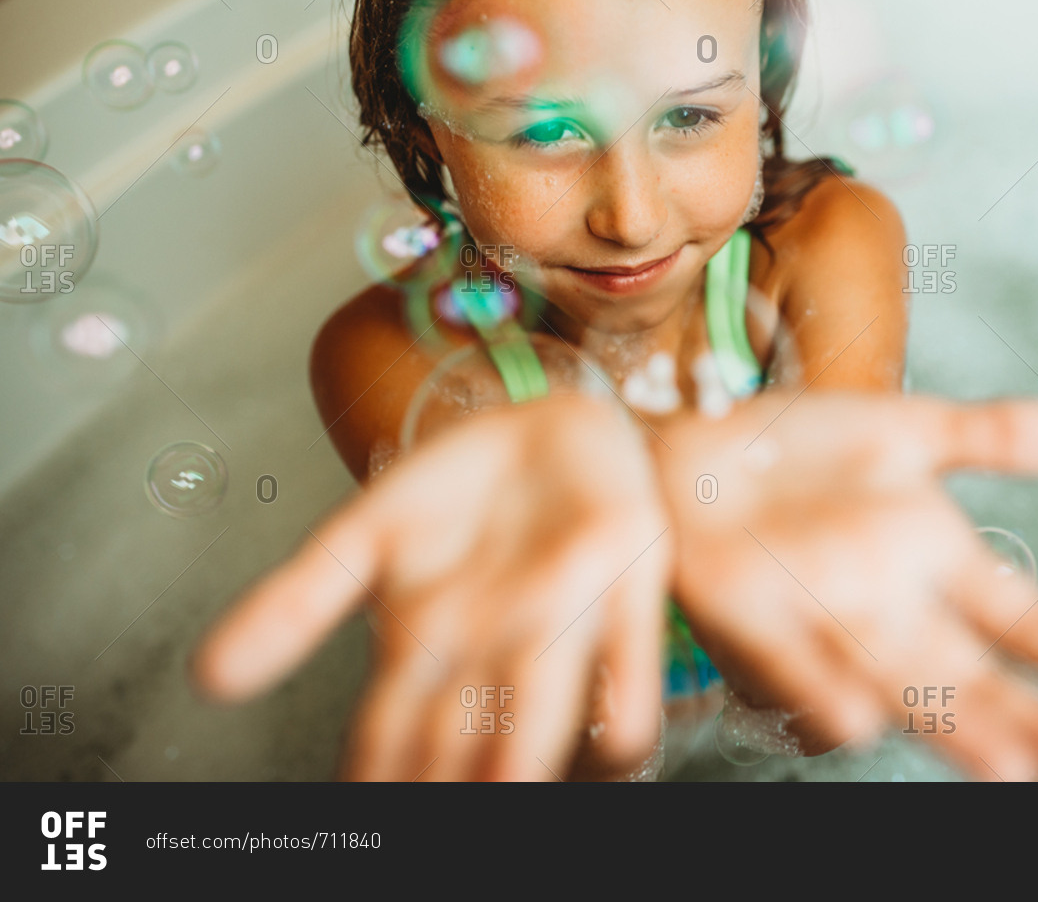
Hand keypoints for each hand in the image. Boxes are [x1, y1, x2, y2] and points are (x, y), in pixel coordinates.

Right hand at [194, 394, 670, 780]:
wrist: (547, 421)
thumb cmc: (459, 493)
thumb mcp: (363, 535)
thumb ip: (294, 603)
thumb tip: (207, 677)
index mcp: (426, 652)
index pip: (386, 744)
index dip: (373, 784)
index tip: (358, 811)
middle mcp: (493, 658)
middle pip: (465, 750)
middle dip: (451, 790)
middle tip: (433, 813)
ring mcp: (565, 627)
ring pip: (543, 723)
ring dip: (525, 762)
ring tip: (508, 787)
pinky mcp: (632, 587)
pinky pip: (633, 675)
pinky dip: (623, 712)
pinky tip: (614, 742)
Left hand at [650, 392, 1037, 780]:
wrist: (690, 442)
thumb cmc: (797, 450)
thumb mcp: (908, 426)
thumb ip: (998, 435)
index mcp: (932, 558)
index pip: (1018, 619)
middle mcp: (888, 605)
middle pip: (972, 679)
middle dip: (1036, 726)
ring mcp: (823, 618)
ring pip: (899, 687)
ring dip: (952, 730)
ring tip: (1011, 767)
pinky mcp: (749, 619)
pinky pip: (791, 667)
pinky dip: (822, 691)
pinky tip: (857, 718)